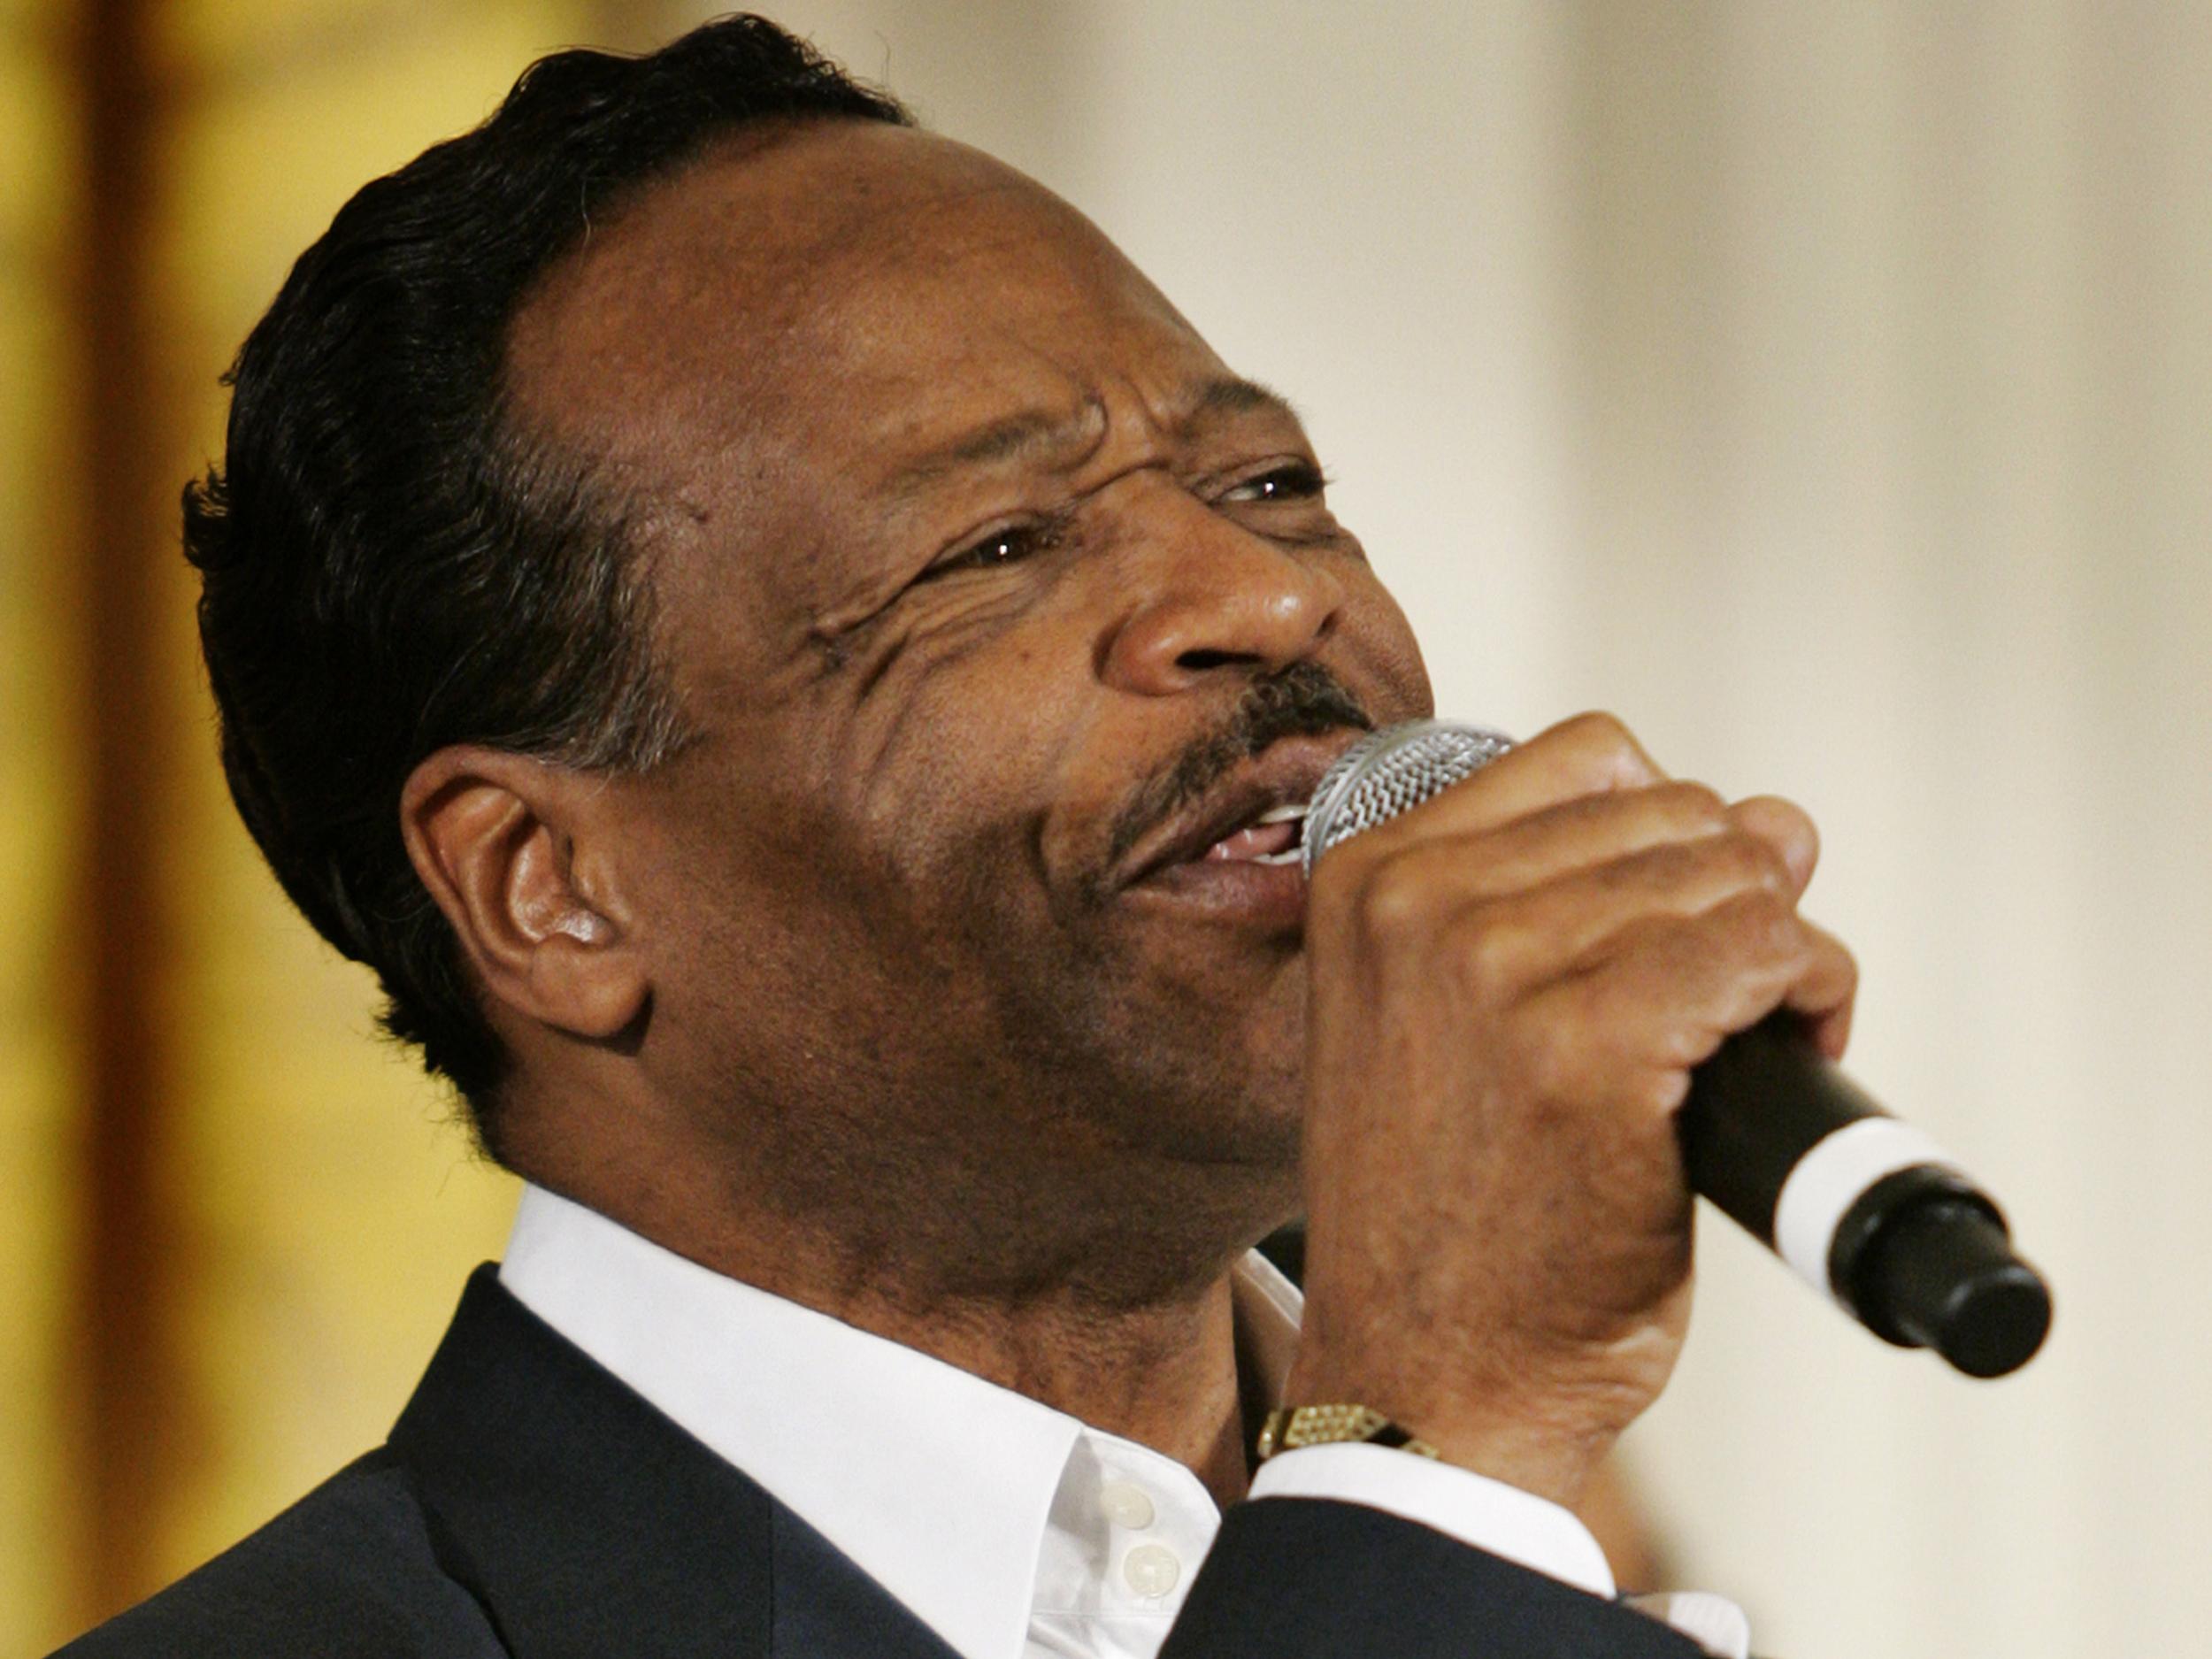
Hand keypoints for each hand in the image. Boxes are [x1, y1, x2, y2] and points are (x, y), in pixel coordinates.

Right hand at [1285, 713, 1856, 1505]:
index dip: (1668, 833)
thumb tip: (1769, 823)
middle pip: (1674, 809)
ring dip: (1778, 954)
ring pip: (1731, 875)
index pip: (1591, 755)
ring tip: (1750, 1041)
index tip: (1672, 926)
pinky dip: (1809, 997)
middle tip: (1727, 1005)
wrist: (1425, 1379)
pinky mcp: (1585, 1048)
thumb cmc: (1446, 1214)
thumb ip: (1558, 898)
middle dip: (1735, 896)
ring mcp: (1493, 968)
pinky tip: (1790, 1053)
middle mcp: (1419, 902)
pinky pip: (1765, 952)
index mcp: (1370, 876)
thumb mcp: (1439, 1017)